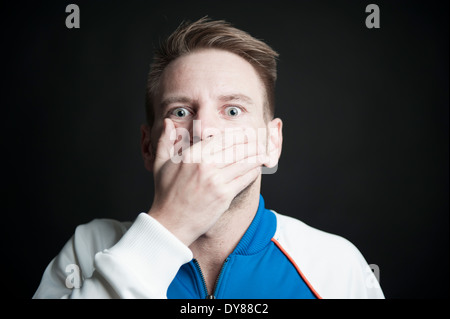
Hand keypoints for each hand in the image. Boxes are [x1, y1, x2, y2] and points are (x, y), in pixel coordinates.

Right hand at [148, 119, 266, 245]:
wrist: (170, 223)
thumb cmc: (166, 194)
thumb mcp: (160, 164)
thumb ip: (166, 140)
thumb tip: (167, 121)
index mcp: (191, 155)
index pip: (221, 138)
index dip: (237, 134)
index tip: (245, 134)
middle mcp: (204, 165)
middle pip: (236, 147)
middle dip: (251, 143)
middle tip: (259, 141)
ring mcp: (215, 181)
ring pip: (244, 162)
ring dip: (256, 156)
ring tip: (263, 153)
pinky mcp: (224, 196)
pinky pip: (245, 179)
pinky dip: (253, 172)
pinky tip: (257, 169)